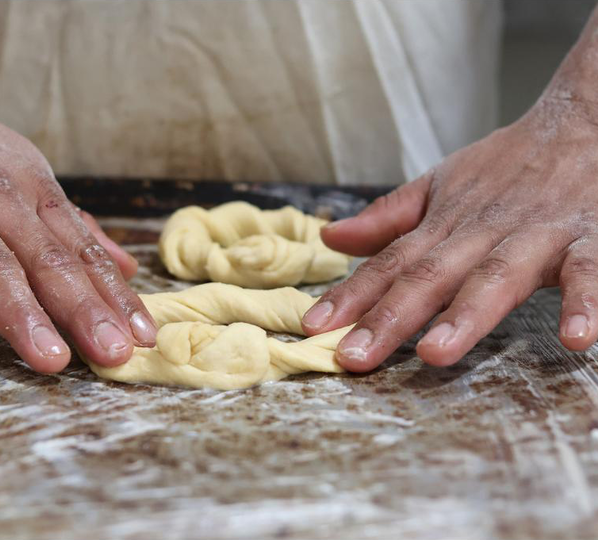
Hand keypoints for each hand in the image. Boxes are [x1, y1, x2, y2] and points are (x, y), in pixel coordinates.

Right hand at [0, 73, 155, 373]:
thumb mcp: (30, 178)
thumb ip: (75, 228)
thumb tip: (127, 266)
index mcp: (38, 191)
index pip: (85, 252)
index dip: (116, 295)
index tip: (142, 335)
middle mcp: (1, 196)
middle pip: (49, 261)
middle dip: (85, 311)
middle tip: (113, 355)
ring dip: (23, 312)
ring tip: (51, 358)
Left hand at [302, 92, 597, 371]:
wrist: (584, 120)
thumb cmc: (508, 164)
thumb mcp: (440, 184)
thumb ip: (388, 217)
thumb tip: (331, 236)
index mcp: (446, 223)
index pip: (389, 263)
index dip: (351, 295)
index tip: (314, 327)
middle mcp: (482, 231)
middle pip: (430, 277)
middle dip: (390, 317)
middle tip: (354, 356)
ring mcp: (535, 236)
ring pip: (496, 277)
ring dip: (465, 315)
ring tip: (434, 353)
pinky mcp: (589, 239)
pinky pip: (589, 272)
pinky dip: (586, 302)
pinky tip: (576, 338)